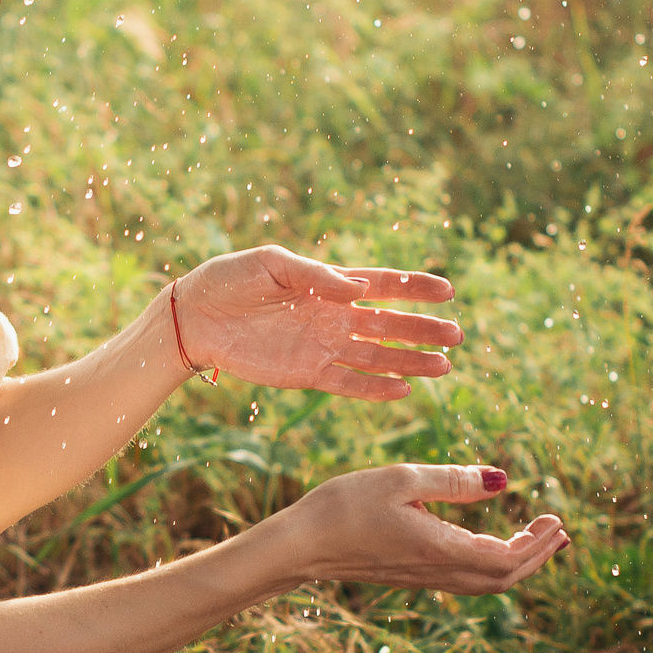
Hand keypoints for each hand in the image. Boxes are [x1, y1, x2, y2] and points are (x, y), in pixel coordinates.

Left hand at [172, 247, 461, 401]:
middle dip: (423, 330)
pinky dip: (374, 389)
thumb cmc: (231, 280)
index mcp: (329, 284)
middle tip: (457, 335)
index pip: (383, 285)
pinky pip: (347, 384)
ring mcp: (322, 347)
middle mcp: (333, 317)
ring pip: (376, 358)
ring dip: (409, 362)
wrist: (195, 316)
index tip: (447, 291)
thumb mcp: (271, 263)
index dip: (415, 287)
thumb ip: (316, 276)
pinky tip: (403, 390)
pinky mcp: (306, 374)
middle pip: (389, 325)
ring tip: (443, 366)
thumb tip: (360, 289)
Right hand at [277, 463, 567, 592]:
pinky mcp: (412, 575)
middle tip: (559, 529)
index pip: (508, 560)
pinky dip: (492, 564)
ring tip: (537, 538)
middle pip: (504, 579)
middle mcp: (438, 571)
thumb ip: (453, 481)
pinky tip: (490, 543)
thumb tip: (503, 481)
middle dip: (537, 556)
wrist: (300, 546)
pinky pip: (466, 579)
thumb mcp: (400, 479)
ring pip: (486, 582)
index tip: (556, 518)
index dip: (539, 544)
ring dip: (518, 562)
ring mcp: (424, 577)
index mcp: (441, 549)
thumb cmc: (344, 507)